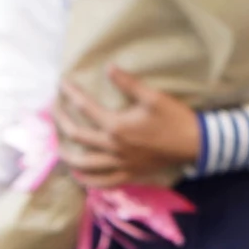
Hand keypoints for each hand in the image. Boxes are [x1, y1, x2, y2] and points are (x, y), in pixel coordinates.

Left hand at [55, 68, 199, 188]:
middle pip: (76, 135)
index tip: (62, 84)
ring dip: (66, 154)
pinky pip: (102, 181)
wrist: (195, 143)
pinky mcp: (129, 174)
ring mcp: (120, 163)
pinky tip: (78, 174)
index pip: (85, 108)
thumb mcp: (154, 97)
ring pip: (83, 163)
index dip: (71, 94)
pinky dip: (87, 180)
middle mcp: (113, 146)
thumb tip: (108, 67)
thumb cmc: (175, 118)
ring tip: (58, 145)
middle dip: (60, 121)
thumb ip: (128, 83)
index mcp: (117, 125)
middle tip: (54, 110)